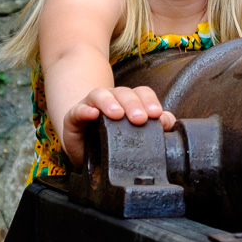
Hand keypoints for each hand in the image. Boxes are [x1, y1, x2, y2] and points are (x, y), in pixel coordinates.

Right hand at [60, 85, 174, 169]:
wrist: (84, 148)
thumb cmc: (112, 139)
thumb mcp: (135, 134)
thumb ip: (155, 126)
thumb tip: (167, 122)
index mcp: (128, 102)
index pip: (141, 93)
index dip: (150, 100)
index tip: (157, 114)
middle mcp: (110, 100)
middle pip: (123, 93)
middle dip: (133, 104)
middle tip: (140, 119)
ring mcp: (91, 106)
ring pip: (100, 95)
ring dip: (110, 102)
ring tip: (118, 114)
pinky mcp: (74, 117)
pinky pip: (77, 110)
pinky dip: (85, 110)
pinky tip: (92, 114)